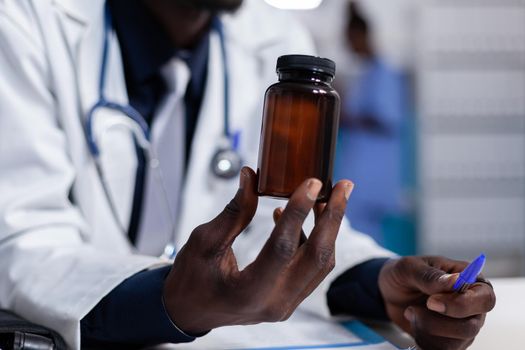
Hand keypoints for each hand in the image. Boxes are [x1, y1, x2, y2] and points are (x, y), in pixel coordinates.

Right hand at [163, 167, 353, 333]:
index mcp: (250, 291)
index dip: (299, 211)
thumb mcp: (205, 241)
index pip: (284, 246)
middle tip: (344, 187)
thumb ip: (234, 211)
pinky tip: (300, 220)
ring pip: (321, 264)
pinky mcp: (289, 300)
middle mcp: (275, 303)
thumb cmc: (191, 279)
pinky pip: (312, 269)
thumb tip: (251, 178)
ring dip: (328, 228)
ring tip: (327, 198)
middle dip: (334, 218)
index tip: (312, 183)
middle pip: (317, 257)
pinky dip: (313, 242)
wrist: (189, 311)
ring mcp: (285, 305)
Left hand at [378, 256, 495, 349]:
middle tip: (414, 310)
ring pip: (455, 342)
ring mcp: (463, 325)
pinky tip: (414, 323)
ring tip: (410, 311)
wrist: (390, 291)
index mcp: (471, 280)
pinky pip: (443, 349)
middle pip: (472, 326)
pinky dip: (423, 339)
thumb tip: (457, 280)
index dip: (460, 304)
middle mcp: (472, 306)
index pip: (484, 298)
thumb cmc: (405, 273)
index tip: (431, 302)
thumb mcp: (410, 268)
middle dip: (438, 323)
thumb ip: (432, 276)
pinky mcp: (450, 340)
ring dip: (426, 329)